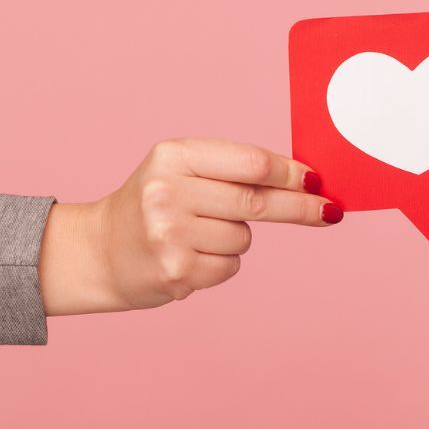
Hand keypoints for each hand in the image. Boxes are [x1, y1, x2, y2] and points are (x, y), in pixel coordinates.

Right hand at [37, 138, 342, 314]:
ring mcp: (170, 235)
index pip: (249, 163)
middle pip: (256, 201)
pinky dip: (220, 264)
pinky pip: (229, 267)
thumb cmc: (152, 205)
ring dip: (235, 239)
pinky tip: (189, 257)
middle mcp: (167, 192)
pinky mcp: (176, 272)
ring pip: (243, 238)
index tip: (317, 181)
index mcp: (173, 156)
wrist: (99, 251)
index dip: (290, 174)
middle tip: (328, 212)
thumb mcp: (181, 171)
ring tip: (196, 235)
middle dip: (300, 208)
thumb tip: (305, 181)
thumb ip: (233, 170)